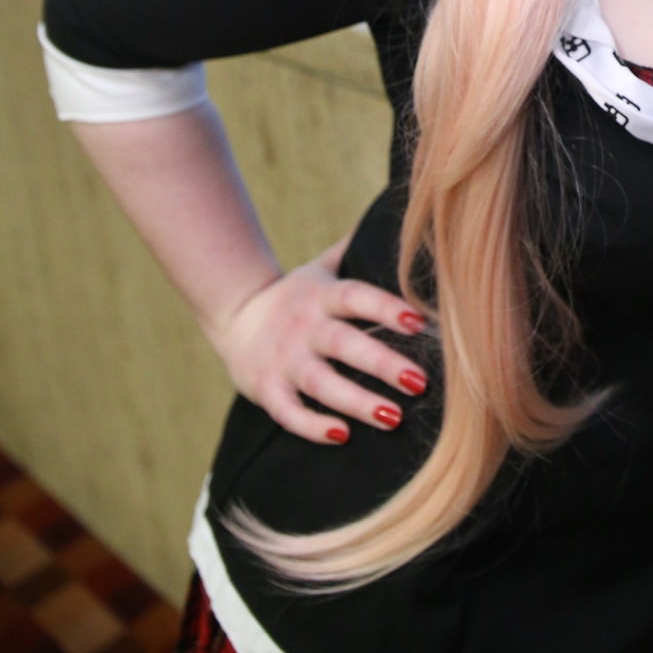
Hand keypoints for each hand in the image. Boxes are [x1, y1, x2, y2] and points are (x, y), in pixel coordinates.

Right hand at [205, 238, 430, 445]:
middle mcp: (305, 326)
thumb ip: (353, 249)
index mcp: (322, 295)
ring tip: (393, 417)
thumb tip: (395, 216)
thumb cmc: (294, 295)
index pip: (357, 298)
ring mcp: (284, 360)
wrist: (233, 316)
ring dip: (357, 402)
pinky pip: (289, 412)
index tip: (418, 322)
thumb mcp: (320, 267)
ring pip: (322, 384)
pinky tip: (343, 436)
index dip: (386, 309)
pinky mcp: (266, 390)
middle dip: (383, 363)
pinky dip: (313, 426)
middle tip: (420, 382)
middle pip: (345, 344)